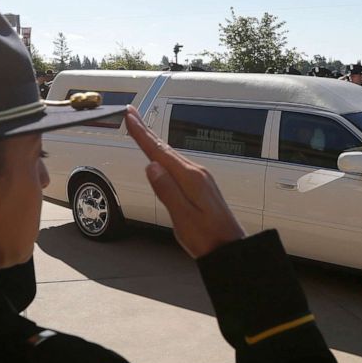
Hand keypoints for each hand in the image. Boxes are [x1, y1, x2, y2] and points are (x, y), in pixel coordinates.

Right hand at [125, 106, 245, 257]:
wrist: (231, 249)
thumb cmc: (208, 237)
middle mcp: (196, 173)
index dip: (142, 134)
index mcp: (190, 179)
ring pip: (172, 155)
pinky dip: (165, 155)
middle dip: (147, 131)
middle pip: (165, 149)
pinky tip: (162, 156)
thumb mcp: (183, 217)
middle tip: (132, 114)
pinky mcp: (202, 186)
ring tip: (142, 130)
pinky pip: (179, 164)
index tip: (130, 116)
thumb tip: (151, 166)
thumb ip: (167, 191)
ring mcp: (201, 178)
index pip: (159, 152)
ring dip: (155, 142)